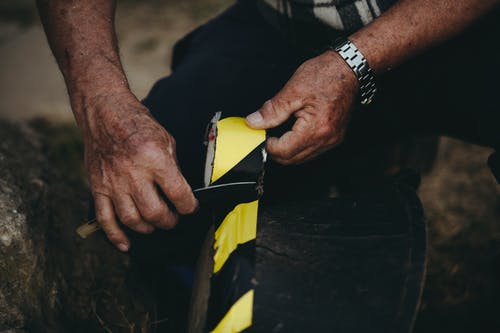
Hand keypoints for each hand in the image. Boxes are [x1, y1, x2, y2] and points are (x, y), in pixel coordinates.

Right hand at [82, 92, 197, 251]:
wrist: (105, 113)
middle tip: (174, 218)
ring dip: (148, 228)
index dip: (189, 206)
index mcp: (155, 160)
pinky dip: (115, 236)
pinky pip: (105, 219)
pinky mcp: (98, 187)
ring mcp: (113, 183)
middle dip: (170, 221)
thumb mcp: (166, 140)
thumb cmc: (137, 124)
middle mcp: (134, 174)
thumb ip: (173, 167)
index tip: (191, 207)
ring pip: (132, 220)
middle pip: (155, 213)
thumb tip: (181, 191)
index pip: (179, 195)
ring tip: (155, 224)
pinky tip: (126, 244)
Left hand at [246, 51, 358, 164]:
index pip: (284, 152)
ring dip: (287, 149)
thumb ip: (272, 110)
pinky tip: (292, 132)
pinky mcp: (335, 137)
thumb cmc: (326, 74)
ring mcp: (332, 140)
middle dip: (276, 150)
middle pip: (292, 160)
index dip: (268, 145)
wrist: (350, 68)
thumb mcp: (293, 90)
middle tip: (266, 133)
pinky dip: (298, 146)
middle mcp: (326, 139)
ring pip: (302, 158)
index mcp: (316, 129)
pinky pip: (312, 151)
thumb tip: (254, 122)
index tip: (261, 133)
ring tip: (278, 131)